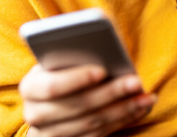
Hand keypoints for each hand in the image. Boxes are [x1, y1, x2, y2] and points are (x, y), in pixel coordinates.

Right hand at [19, 64, 155, 136]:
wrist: (46, 106)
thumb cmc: (56, 72)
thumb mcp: (55, 62)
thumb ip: (69, 55)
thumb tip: (100, 47)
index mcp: (30, 88)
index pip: (52, 87)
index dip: (77, 79)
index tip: (102, 70)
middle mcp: (36, 115)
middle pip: (78, 106)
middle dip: (110, 93)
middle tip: (136, 81)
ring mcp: (52, 134)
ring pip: (93, 123)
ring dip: (124, 109)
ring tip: (146, 96)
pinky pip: (100, 134)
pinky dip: (123, 120)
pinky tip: (140, 107)